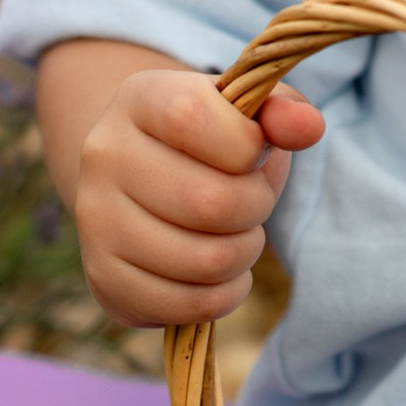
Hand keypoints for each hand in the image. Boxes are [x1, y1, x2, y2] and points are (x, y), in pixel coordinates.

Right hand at [69, 66, 324, 327]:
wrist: (144, 179)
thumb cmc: (210, 141)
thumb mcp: (244, 112)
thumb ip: (281, 111)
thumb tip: (308, 126)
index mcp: (139, 100)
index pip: (190, 118)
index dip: (245, 144)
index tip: (254, 150)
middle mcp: (105, 157)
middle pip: (209, 202)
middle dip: (256, 207)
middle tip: (254, 201)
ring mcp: (96, 222)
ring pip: (204, 261)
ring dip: (245, 253)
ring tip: (240, 234)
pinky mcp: (105, 279)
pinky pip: (187, 305)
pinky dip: (225, 294)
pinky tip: (223, 272)